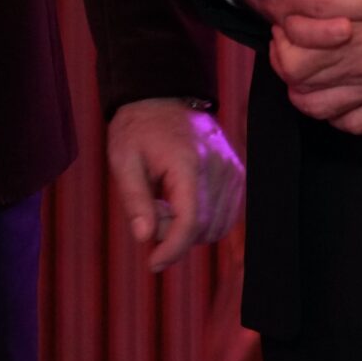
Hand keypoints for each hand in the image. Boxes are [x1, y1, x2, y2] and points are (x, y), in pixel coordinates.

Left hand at [106, 98, 244, 272]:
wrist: (162, 97)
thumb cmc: (138, 128)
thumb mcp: (123, 159)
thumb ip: (134, 200)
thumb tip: (144, 238)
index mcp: (189, 162)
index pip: (190, 222)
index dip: (172, 249)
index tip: (152, 264)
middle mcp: (219, 167)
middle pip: (203, 228)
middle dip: (173, 234)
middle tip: (149, 213)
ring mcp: (233, 171)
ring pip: (217, 227)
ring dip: (188, 228)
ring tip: (164, 202)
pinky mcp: (238, 175)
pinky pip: (226, 216)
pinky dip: (204, 220)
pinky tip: (180, 201)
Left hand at [270, 0, 361, 133]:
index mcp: (349, 29)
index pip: (290, 59)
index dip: (281, 46)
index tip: (286, 31)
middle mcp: (360, 63)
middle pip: (299, 86)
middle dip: (289, 70)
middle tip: (293, 53)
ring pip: (320, 109)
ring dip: (308, 95)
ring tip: (310, 77)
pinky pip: (354, 124)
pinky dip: (339, 115)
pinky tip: (338, 96)